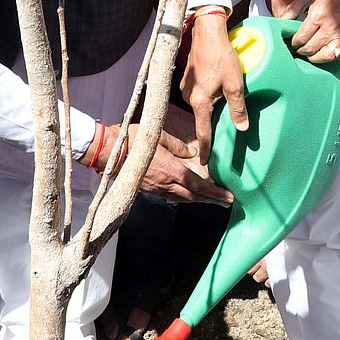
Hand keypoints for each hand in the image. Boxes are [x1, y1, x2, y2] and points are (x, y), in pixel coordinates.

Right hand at [95, 121, 231, 205]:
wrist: (111, 152)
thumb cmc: (134, 140)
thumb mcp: (160, 136)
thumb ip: (178, 146)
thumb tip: (192, 154)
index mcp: (172, 170)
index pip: (199, 185)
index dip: (215, 193)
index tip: (228, 197)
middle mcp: (167, 183)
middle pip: (194, 196)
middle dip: (211, 200)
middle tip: (226, 203)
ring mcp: (157, 188)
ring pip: (183, 198)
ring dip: (199, 200)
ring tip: (211, 200)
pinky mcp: (149, 189)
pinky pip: (171, 196)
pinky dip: (184, 197)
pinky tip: (188, 195)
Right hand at [181, 10, 246, 160]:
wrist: (207, 32)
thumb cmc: (222, 56)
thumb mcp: (236, 83)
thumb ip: (238, 108)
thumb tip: (242, 128)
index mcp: (200, 102)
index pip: (203, 132)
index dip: (206, 149)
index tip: (206, 163)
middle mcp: (189, 97)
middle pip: (203, 118)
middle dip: (211, 124)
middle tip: (222, 131)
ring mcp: (186, 87)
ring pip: (201, 105)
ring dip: (211, 106)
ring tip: (223, 102)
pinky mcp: (186, 78)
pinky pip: (198, 94)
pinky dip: (207, 95)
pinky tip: (217, 87)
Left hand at [291, 0, 339, 64]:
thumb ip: (294, 8)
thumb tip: (282, 20)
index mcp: (318, 16)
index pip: (301, 38)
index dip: (293, 43)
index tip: (291, 43)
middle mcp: (330, 27)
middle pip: (310, 49)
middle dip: (301, 51)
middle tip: (297, 49)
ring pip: (325, 56)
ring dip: (315, 58)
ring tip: (310, 54)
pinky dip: (332, 57)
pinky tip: (325, 52)